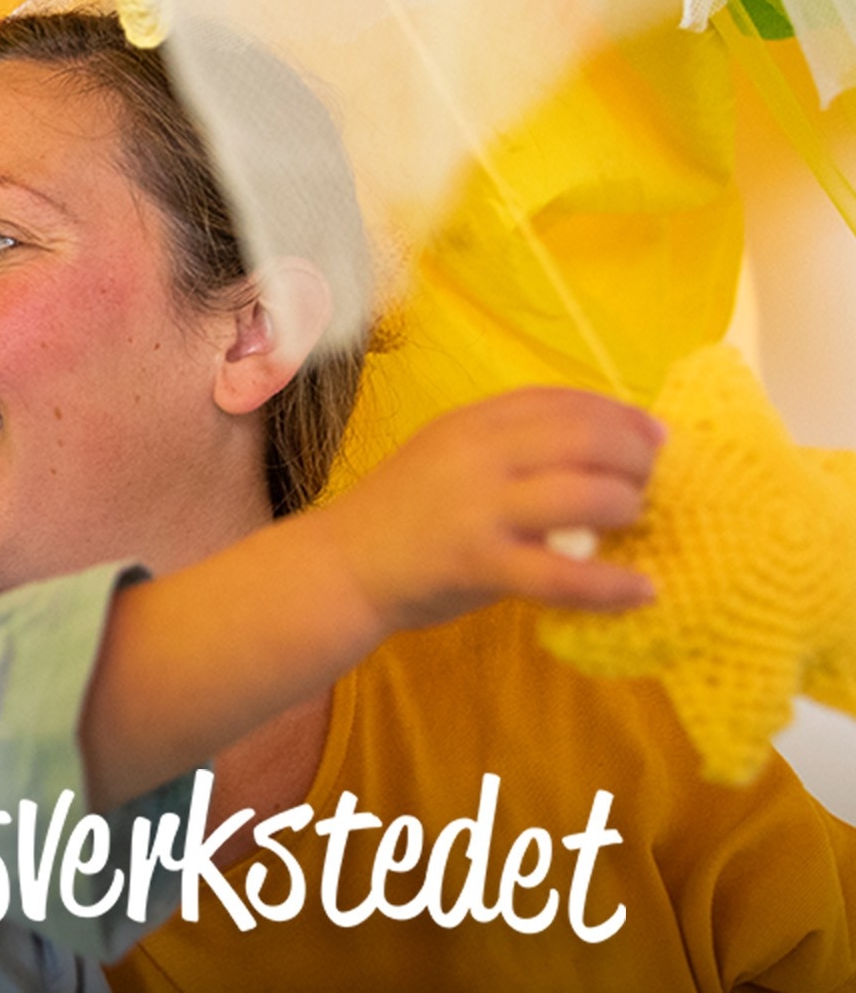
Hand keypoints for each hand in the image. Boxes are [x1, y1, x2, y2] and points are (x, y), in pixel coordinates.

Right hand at [318, 387, 663, 634]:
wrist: (339, 567)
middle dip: (636, 457)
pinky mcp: (479, 564)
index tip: (653, 435)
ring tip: (636, 521)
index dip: (620, 414)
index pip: (563, 401)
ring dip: (627, 505)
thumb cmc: (400, 514)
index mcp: (472, 423)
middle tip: (651, 480)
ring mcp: (479, 510)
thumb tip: (594, 450)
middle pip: (586, 439)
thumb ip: (506, 447)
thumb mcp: (445, 455)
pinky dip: (611, 585)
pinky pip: (562, 576)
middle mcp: (479, 456)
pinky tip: (642, 591)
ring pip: (585, 496)